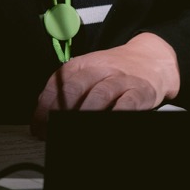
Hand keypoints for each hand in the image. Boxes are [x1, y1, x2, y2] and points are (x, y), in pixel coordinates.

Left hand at [30, 32, 179, 138]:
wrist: (150, 59)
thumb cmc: (115, 71)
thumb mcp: (89, 72)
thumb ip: (67, 89)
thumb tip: (42, 116)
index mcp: (83, 64)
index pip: (58, 82)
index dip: (45, 106)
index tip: (39, 126)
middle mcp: (100, 69)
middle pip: (76, 87)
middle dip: (60, 110)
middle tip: (53, 129)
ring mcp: (121, 80)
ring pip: (100, 94)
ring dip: (85, 113)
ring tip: (74, 130)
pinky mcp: (139, 91)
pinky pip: (127, 104)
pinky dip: (115, 115)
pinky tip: (106, 124)